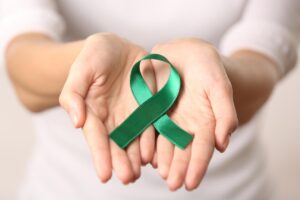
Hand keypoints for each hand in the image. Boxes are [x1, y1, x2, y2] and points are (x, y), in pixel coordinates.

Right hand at [59, 33, 155, 183]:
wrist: (117, 47)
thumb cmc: (94, 57)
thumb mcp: (81, 70)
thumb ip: (73, 95)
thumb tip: (76, 122)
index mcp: (94, 113)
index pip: (97, 137)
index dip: (101, 156)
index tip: (105, 175)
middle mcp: (114, 118)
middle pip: (118, 144)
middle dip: (122, 162)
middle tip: (128, 178)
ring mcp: (133, 114)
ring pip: (136, 140)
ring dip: (139, 157)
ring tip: (142, 170)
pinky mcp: (149, 106)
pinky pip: (153, 125)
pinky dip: (155, 140)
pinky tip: (158, 153)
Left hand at [150, 38, 237, 190]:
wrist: (188, 52)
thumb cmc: (208, 68)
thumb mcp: (220, 87)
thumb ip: (225, 113)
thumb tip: (224, 144)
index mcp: (204, 121)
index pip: (202, 148)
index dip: (198, 166)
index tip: (191, 183)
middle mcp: (186, 124)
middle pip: (182, 150)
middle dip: (178, 168)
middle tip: (172, 184)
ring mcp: (168, 117)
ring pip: (165, 142)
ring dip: (162, 159)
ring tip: (159, 173)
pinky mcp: (152, 108)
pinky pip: (149, 127)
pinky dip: (148, 140)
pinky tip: (144, 152)